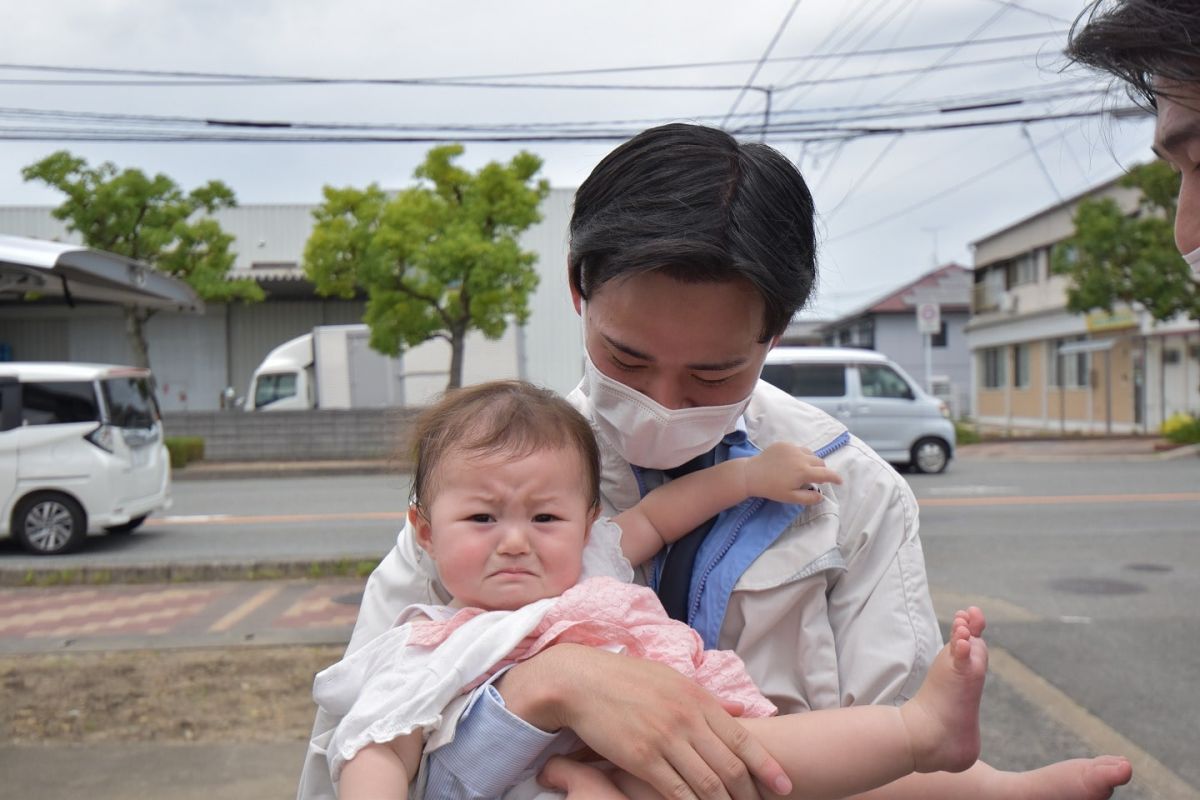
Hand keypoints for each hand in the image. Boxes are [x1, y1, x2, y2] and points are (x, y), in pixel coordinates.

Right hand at [495, 644, 790, 799]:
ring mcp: (665, 739)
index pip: (743, 738)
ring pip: (708, 784)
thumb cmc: (626, 679)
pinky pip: (675, 793)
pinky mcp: (642, 758)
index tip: (786, 786)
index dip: (767, 766)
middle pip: (730, 767)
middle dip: (749, 794)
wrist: (580, 680)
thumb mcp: (672, 679)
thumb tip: (741, 713)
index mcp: (697, 698)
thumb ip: (707, 700)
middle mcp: (687, 719)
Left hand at [741, 442, 841, 504]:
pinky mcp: (784, 444)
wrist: (751, 474)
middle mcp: (801, 457)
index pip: (826, 474)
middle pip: (820, 462)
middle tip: (816, 478)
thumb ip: (808, 497)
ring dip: (812, 461)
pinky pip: (799, 448)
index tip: (840, 481)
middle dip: (822, 470)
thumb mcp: (790, 498)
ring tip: (804, 470)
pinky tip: (791, 462)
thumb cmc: (771, 488)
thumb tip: (822, 496)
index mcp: (804, 472)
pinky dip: (800, 455)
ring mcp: (793, 448)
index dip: (835, 478)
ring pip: (811, 453)